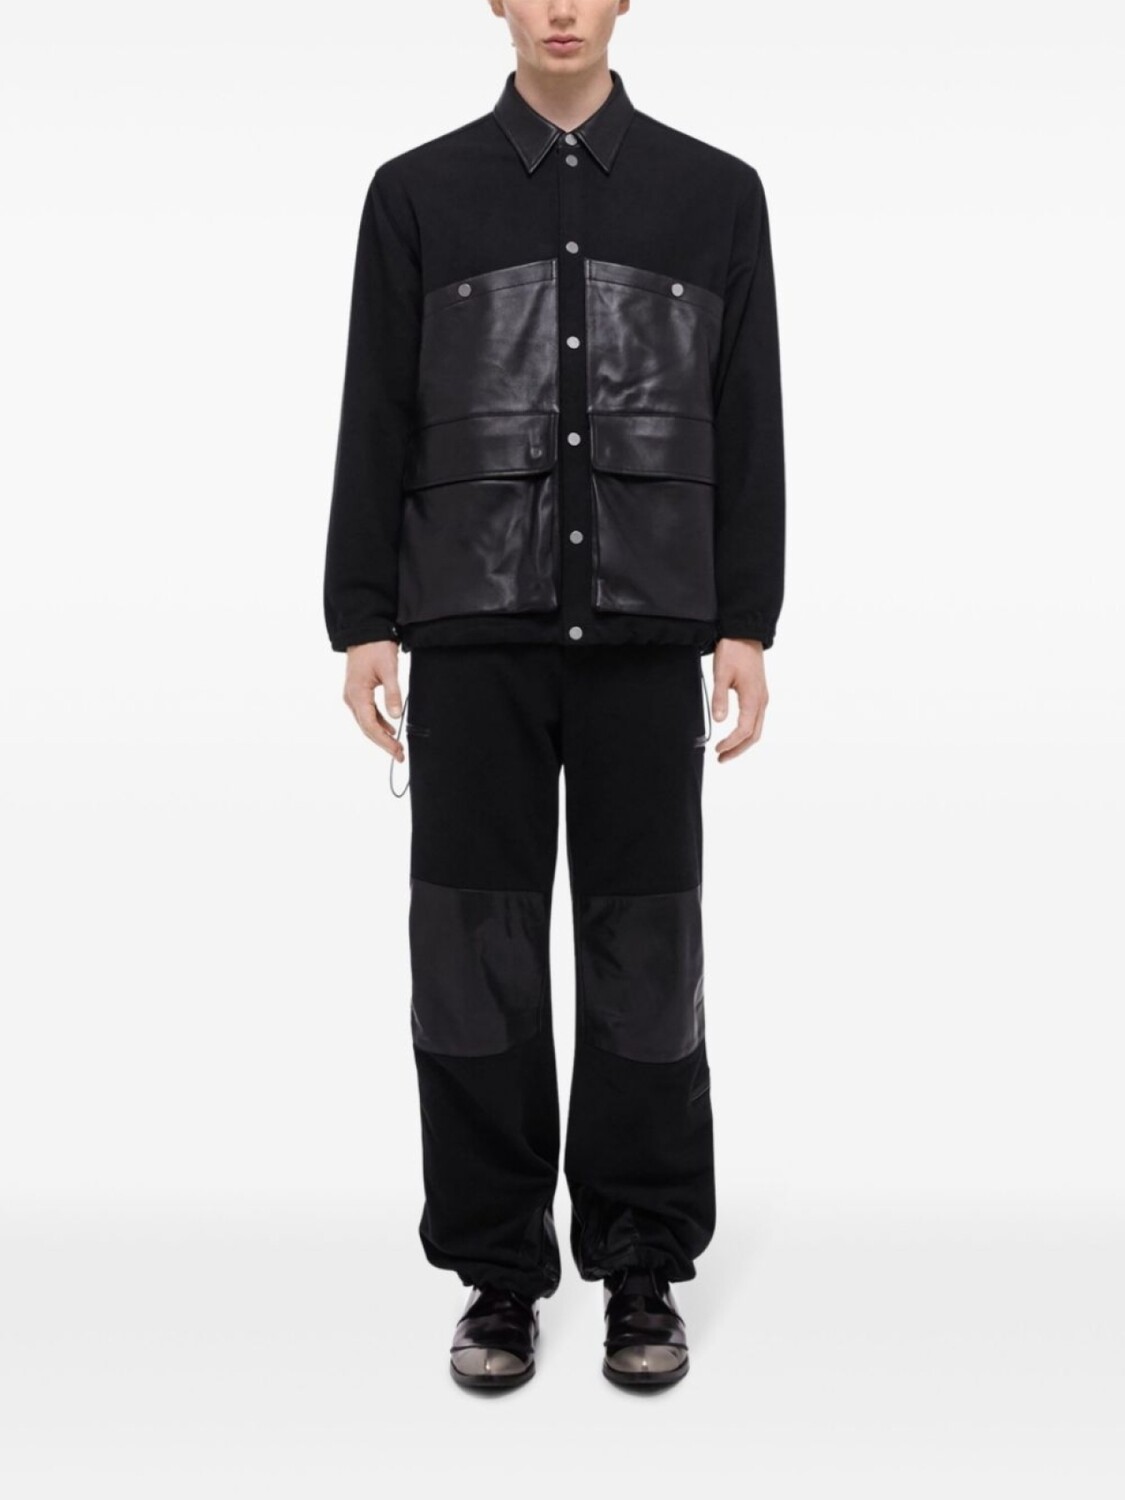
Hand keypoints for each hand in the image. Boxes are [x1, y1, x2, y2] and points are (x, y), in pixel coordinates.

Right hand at [342, 640, 404, 761]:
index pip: (370, 726)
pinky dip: (378, 723)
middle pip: (367, 728)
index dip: (384, 741)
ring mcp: (353, 695)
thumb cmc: (375, 647)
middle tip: (400, 755)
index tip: (397, 751)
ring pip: (366, 722)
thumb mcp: (389, 670)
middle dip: (383, 743)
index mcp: (356, 694)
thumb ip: (392, 694)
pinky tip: (390, 729)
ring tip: (396, 746)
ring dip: (381, 735)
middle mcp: (351, 698)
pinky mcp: (358, 692)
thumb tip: (396, 717)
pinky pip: (367, 713)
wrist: (365, 631)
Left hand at [711, 638, 768, 761]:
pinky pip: (756, 720)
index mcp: (753, 698)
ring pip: (756, 728)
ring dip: (742, 742)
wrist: (745, 633)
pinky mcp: (759, 694)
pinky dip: (746, 732)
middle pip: (754, 735)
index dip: (731, 743)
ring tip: (726, 751)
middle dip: (738, 749)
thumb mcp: (721, 674)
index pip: (744, 730)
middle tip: (721, 758)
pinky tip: (735, 734)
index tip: (717, 750)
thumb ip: (720, 698)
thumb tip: (719, 720)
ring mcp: (762, 698)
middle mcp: (761, 701)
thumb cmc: (734, 651)